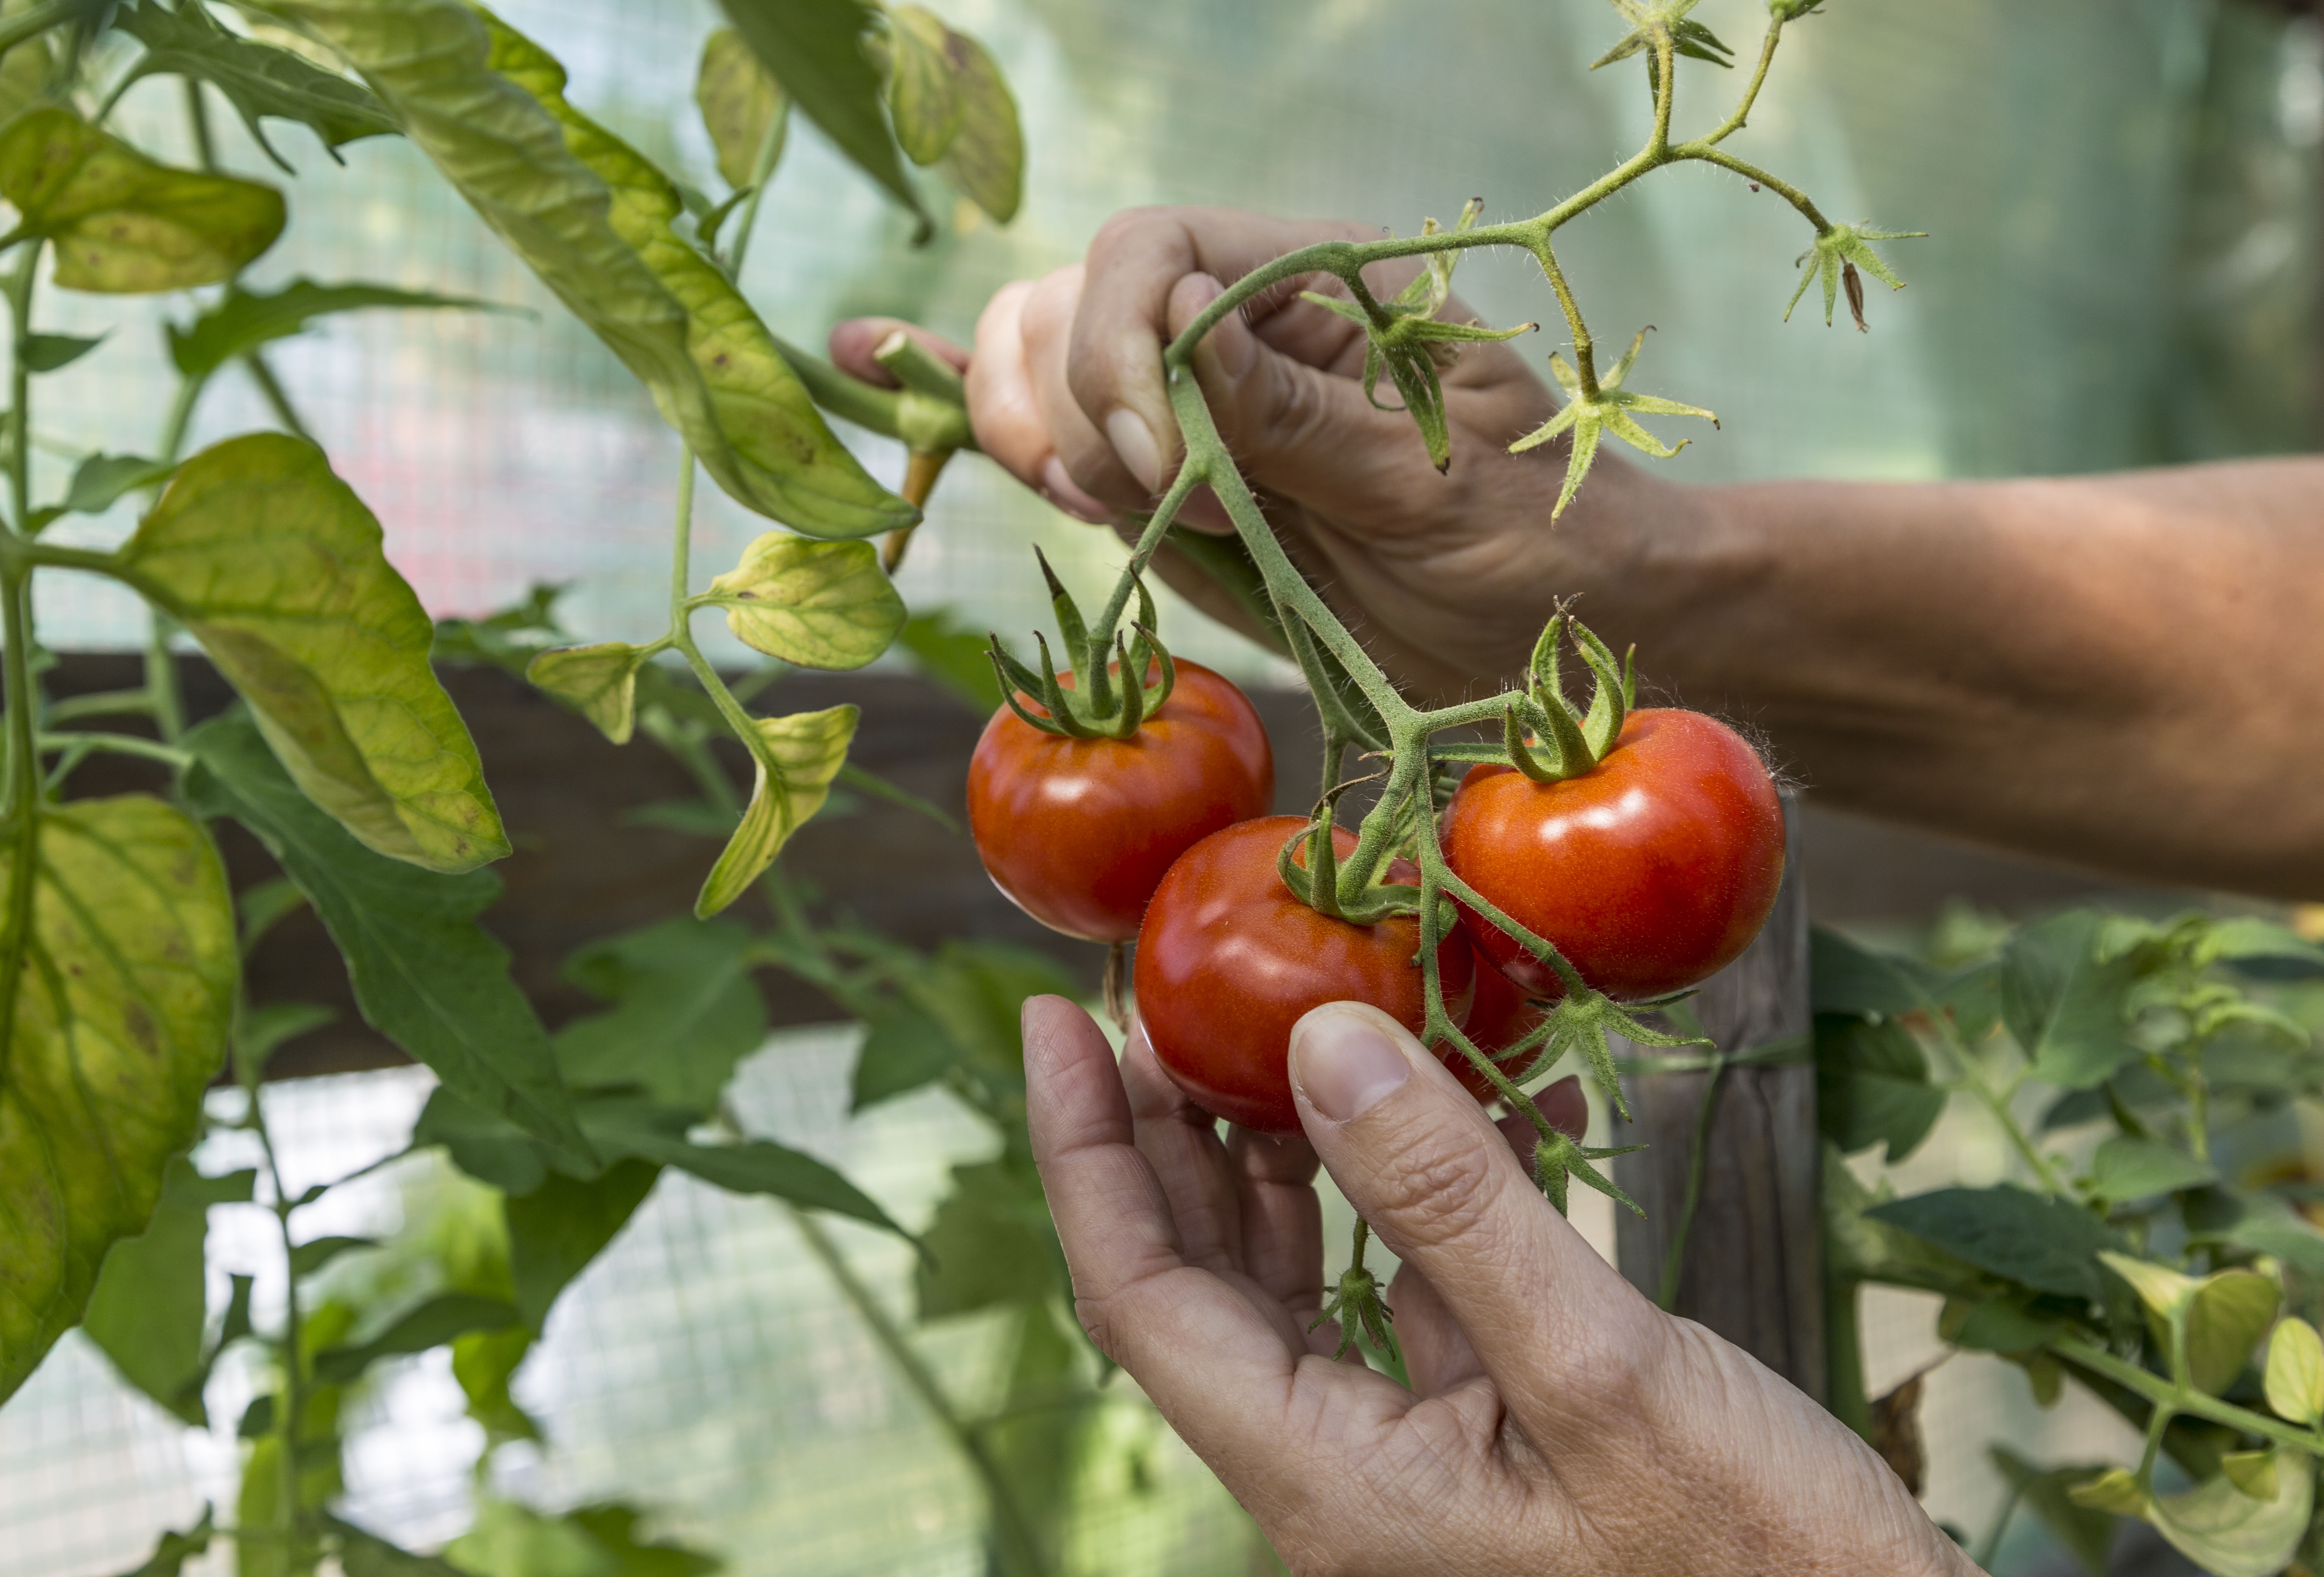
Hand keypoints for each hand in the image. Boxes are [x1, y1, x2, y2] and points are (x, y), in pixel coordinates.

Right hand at [942, 207, 1709, 700]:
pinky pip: (1057, 440)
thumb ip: (1296, 415)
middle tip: (1159, 503)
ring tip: (1131, 511)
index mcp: (1319, 287)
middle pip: (1071, 307)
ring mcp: (1196, 413)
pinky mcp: (1172, 491)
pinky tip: (874, 362)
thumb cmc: (1543, 545)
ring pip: (1040, 374)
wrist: (1575, 634)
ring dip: (1042, 440)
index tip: (1162, 469)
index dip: (1124, 353)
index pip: (1155, 252)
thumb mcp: (1434, 480)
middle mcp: (1241, 331)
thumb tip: (1176, 321)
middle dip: (1077, 404)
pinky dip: (970, 410)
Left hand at [1020, 993, 1975, 1576]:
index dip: (1084, 1151)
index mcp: (1328, 1478)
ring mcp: (1414, 1459)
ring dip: (1287, 1155)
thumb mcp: (1596, 1370)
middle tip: (1159, 997)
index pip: (1139, 1295)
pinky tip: (1472, 1104)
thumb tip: (1320, 1040)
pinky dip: (1425, 1199)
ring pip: (1300, 1284)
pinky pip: (1415, 1299)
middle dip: (1167, 1135)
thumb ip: (1448, 1206)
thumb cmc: (1750, 1563)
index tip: (1057, 1017)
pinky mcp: (1495, 1438)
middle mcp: (1342, 1474)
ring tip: (1282, 1025)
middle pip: (1200, 1283)